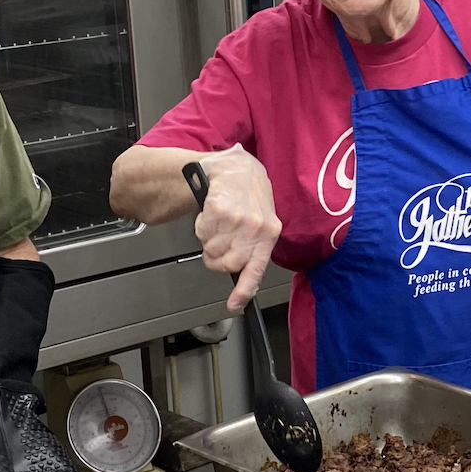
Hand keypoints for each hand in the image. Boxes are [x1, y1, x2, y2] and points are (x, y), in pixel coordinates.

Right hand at [193, 147, 280, 311]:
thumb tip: (245, 277)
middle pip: (227, 264)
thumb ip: (255, 246)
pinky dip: (201, 226)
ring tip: (217, 223)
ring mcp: (237, 220)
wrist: (235, 166)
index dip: (243, 291)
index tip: (234, 305)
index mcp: (269, 233)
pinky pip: (202, 232)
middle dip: (217, 258)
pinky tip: (211, 214)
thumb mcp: (262, 219)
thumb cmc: (249, 193)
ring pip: (211, 250)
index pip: (256, 270)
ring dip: (208, 240)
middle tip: (219, 243)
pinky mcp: (219, 210)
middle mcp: (255, 228)